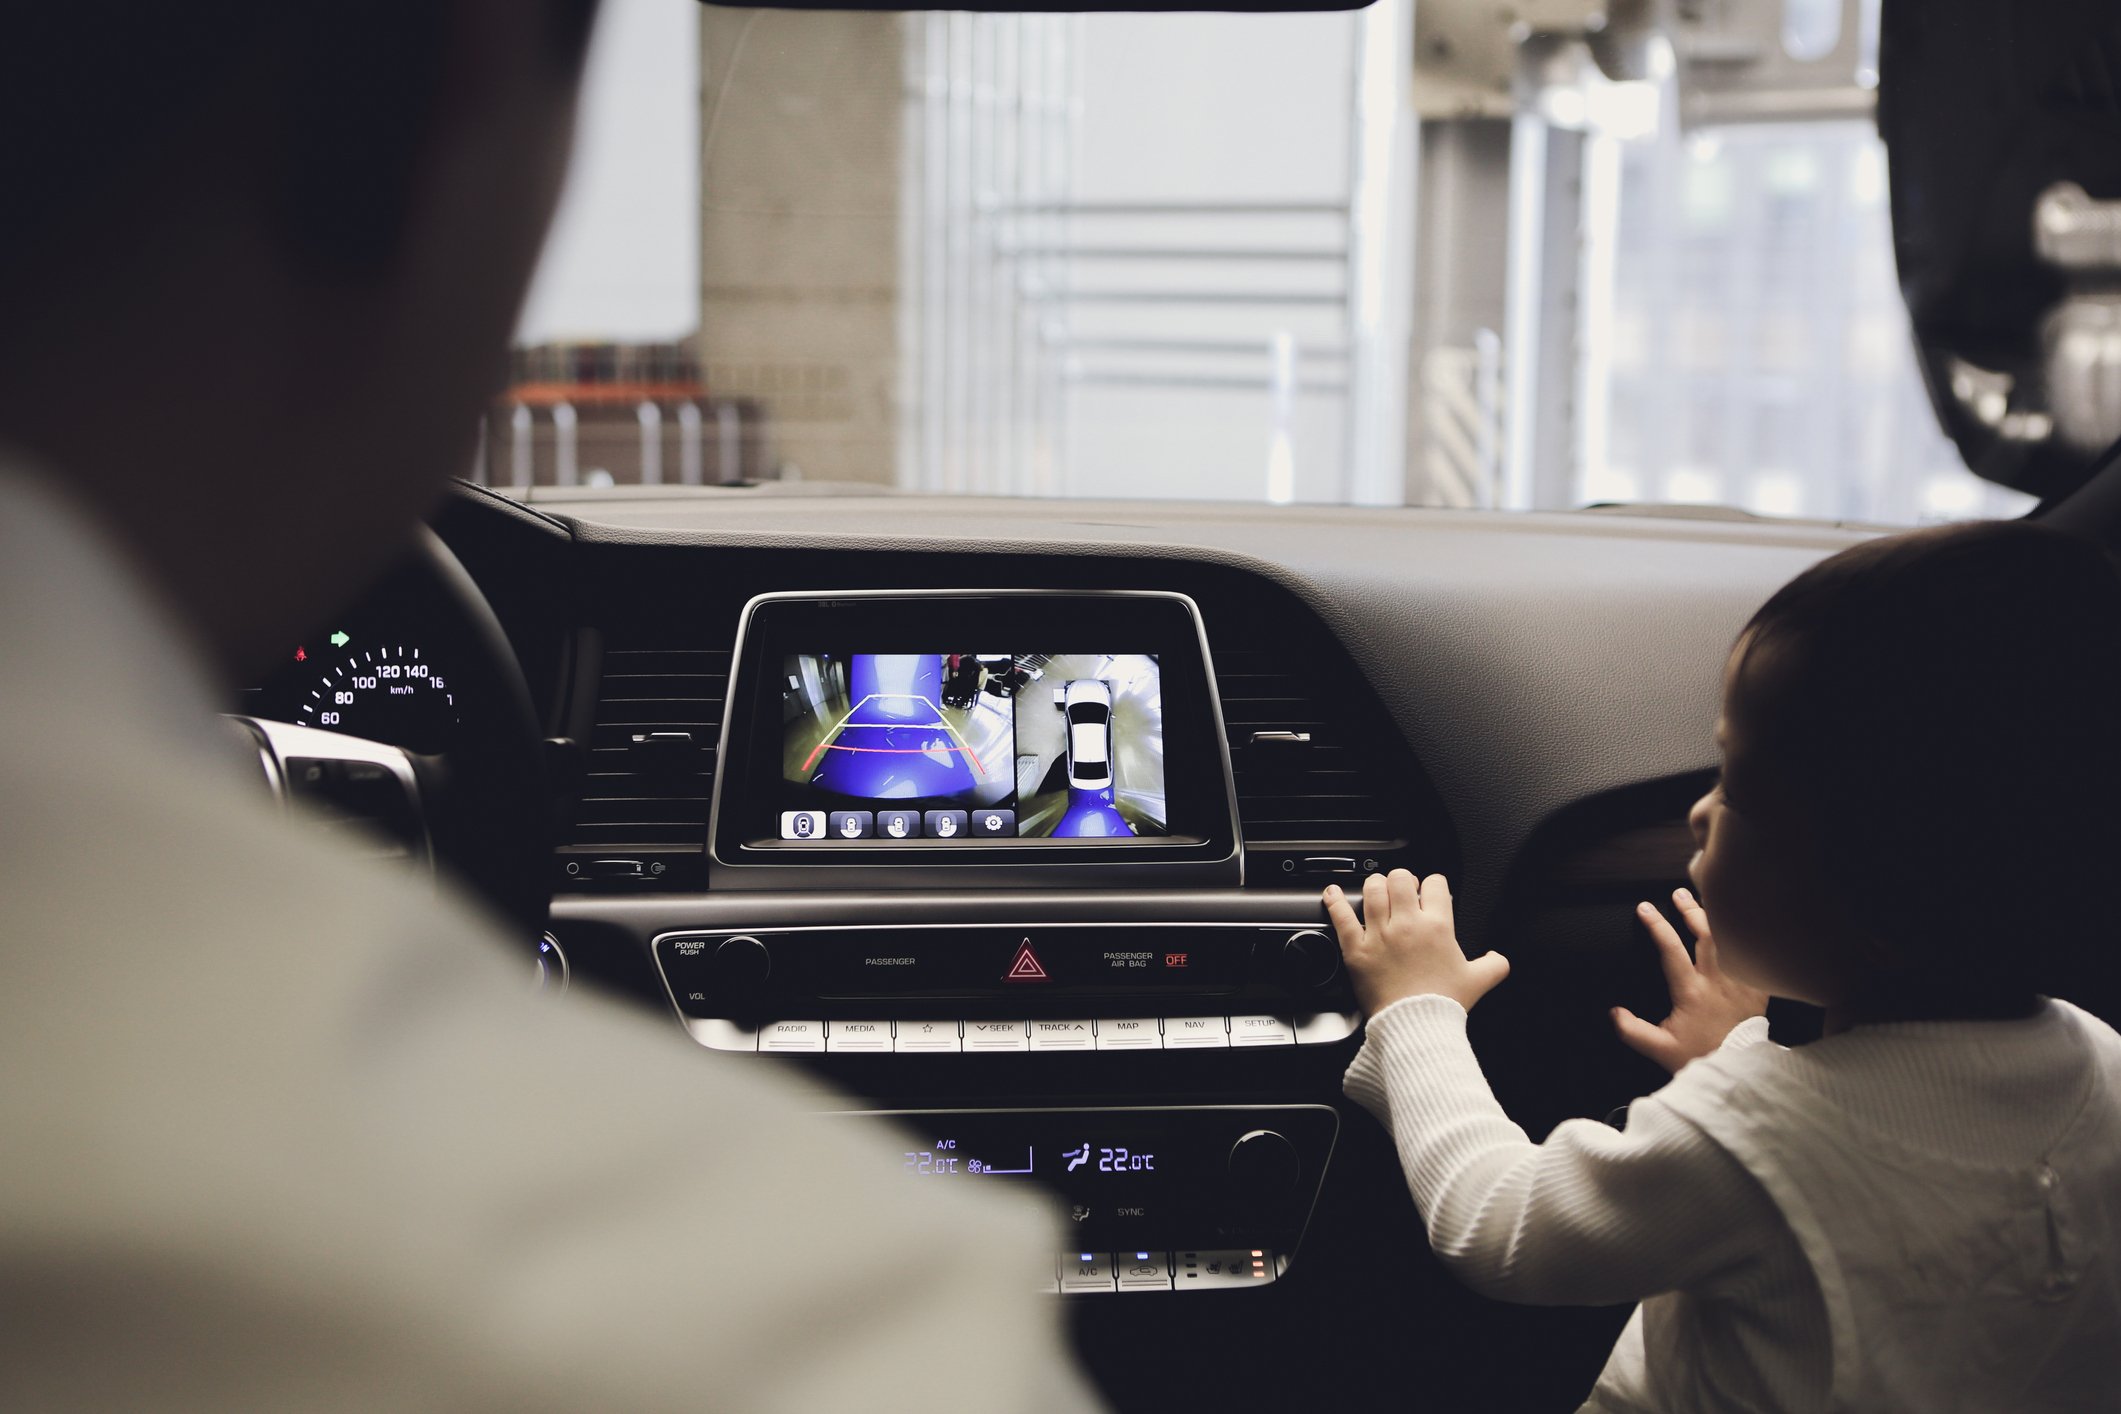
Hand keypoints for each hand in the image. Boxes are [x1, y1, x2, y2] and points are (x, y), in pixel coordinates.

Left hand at [1324, 870, 1509, 1015]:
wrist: (1416, 1026)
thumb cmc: (1443, 1004)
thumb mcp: (1479, 981)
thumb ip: (1494, 965)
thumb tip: (1498, 958)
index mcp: (1438, 926)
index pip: (1435, 884)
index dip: (1433, 884)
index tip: (1430, 892)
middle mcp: (1407, 924)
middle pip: (1400, 878)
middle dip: (1402, 880)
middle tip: (1402, 890)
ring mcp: (1380, 934)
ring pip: (1373, 890)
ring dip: (1374, 885)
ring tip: (1376, 890)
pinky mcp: (1356, 949)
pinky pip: (1341, 917)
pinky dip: (1335, 901)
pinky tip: (1332, 893)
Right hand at [1610, 888, 1766, 1073]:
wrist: (1740, 1070)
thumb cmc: (1701, 1057)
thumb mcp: (1660, 1048)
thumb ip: (1632, 1031)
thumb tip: (1613, 1013)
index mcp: (1692, 991)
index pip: (1671, 948)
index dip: (1657, 925)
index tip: (1645, 909)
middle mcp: (1717, 981)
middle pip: (1706, 933)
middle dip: (1690, 910)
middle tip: (1678, 895)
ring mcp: (1740, 982)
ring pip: (1729, 940)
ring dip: (1715, 919)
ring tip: (1704, 904)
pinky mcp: (1757, 989)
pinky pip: (1753, 956)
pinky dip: (1745, 939)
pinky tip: (1740, 930)